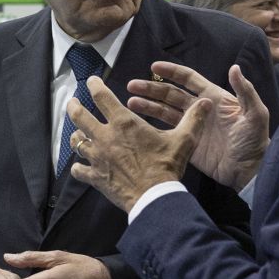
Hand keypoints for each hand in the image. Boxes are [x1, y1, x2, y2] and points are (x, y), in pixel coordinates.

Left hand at [65, 76, 211, 212]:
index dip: (94, 85)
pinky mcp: (95, 176)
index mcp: (124, 123)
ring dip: (75, 136)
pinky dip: (78, 167)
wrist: (154, 197)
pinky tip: (79, 167)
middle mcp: (105, 136)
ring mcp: (97, 157)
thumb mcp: (183, 141)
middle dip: (73, 106)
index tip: (92, 80)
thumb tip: (206, 103)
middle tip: (72, 102)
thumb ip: (193, 120)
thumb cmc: (166, 166)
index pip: (102, 96)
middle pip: (79, 116)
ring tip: (76, 134)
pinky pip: (79, 170)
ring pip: (76, 142)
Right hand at [126, 62, 269, 191]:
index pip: (189, 79)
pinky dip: (153, 123)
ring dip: (148, 105)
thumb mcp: (255, 114)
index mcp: (214, 97)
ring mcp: (192, 125)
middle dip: (152, 88)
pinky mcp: (187, 142)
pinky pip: (167, 129)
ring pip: (165, 110)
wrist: (250, 171)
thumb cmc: (255, 141)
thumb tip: (234, 68)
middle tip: (132, 85)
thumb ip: (245, 91)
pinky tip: (139, 120)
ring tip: (130, 102)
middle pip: (171, 94)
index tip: (154, 67)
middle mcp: (199, 108)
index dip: (172, 72)